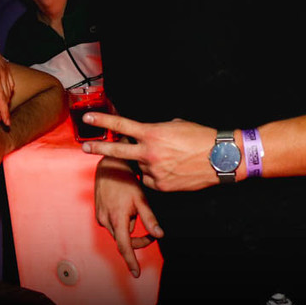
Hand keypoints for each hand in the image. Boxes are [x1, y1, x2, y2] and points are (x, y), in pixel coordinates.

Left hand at [0, 28, 14, 125]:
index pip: (2, 100)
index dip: (4, 113)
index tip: (7, 123)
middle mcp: (3, 75)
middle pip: (7, 97)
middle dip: (3, 110)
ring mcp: (5, 70)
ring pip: (9, 90)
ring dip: (5, 101)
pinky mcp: (5, 67)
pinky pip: (10, 83)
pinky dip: (7, 91)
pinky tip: (2, 95)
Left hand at [81, 114, 219, 190]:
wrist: (221, 158)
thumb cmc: (200, 138)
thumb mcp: (176, 125)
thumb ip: (158, 130)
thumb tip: (150, 135)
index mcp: (152, 133)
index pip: (121, 125)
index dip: (102, 121)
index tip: (87, 119)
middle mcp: (149, 152)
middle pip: (117, 150)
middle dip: (99, 148)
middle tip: (84, 148)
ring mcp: (154, 170)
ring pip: (141, 167)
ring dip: (148, 163)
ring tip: (170, 159)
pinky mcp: (161, 185)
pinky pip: (149, 180)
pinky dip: (155, 176)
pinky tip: (171, 171)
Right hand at [95, 157, 162, 276]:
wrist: (109, 166)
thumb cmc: (126, 181)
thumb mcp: (141, 199)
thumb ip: (149, 218)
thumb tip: (159, 235)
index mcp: (117, 219)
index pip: (125, 246)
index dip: (131, 261)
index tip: (136, 273)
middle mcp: (106, 220)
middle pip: (123, 240)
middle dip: (136, 240)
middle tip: (150, 234)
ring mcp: (100, 216)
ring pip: (119, 232)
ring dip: (129, 227)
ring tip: (134, 209)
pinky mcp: (98, 213)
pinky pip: (112, 224)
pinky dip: (121, 221)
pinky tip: (124, 206)